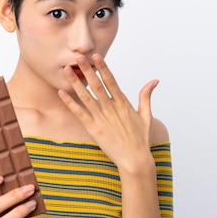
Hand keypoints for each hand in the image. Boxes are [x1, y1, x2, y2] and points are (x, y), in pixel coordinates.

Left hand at [58, 54, 157, 172]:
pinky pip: (80, 113)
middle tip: (78, 57)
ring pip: (86, 97)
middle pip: (97, 85)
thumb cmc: (141, 139)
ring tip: (66, 70)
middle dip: (87, 70)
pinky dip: (70, 103)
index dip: (103, 68)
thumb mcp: (146, 115)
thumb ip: (146, 96)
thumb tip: (154, 81)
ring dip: (75, 83)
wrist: (135, 160)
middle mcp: (112, 109)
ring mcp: (102, 119)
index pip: (111, 81)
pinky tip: (62, 93)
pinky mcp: (94, 129)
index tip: (96, 56)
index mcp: (123, 104)